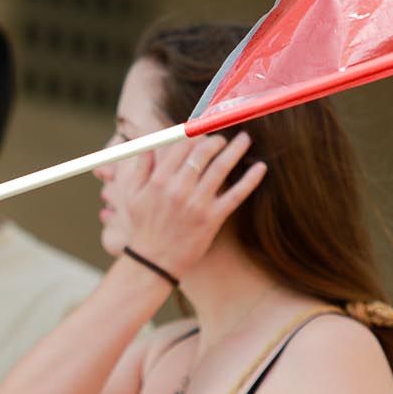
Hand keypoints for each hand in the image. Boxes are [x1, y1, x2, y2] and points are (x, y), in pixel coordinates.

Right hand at [115, 131, 265, 279]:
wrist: (153, 261)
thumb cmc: (143, 227)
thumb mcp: (132, 195)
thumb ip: (141, 166)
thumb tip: (148, 142)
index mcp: (159, 180)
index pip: (181, 146)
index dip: (194, 134)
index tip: (201, 131)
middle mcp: (179, 189)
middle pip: (203, 153)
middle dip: (216, 140)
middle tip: (223, 138)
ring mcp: (197, 204)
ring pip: (221, 168)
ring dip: (236, 150)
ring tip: (245, 139)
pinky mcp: (213, 219)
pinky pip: (235, 195)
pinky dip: (250, 180)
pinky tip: (260, 168)